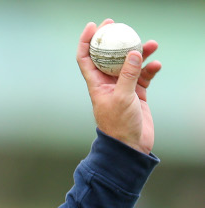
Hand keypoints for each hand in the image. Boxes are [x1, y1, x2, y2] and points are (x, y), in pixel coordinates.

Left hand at [77, 20, 162, 153]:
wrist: (129, 146)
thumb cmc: (119, 125)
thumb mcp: (122, 98)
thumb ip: (127, 75)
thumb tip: (133, 53)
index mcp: (96, 84)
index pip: (86, 58)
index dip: (86, 42)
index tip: (93, 26)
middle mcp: (107, 84)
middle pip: (108, 57)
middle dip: (113, 40)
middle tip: (120, 24)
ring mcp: (122, 88)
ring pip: (129, 64)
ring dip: (139, 53)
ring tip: (152, 44)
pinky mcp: (137, 94)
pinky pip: (143, 76)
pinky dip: (149, 69)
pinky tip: (156, 65)